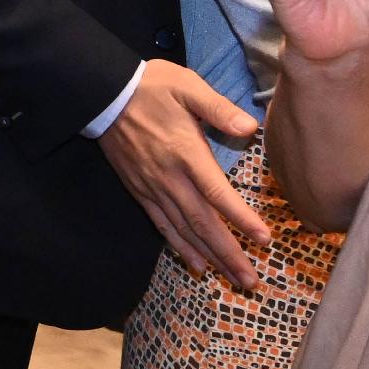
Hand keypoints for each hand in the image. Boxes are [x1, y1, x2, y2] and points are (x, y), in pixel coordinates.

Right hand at [100, 61, 269, 286]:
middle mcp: (169, 178)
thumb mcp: (187, 87)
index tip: (264, 240)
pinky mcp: (140, 192)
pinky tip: (197, 264)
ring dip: (210, 257)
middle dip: (228, 253)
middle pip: (203, 223)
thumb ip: (218, 108)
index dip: (241, 219)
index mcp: (185, 152)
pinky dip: (181, 247)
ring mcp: (153, 188)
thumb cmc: (151, 87)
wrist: (104, 95)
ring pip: (184, 231)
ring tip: (232, 278)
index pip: (217, 193)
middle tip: (251, 281)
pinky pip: (163, 226)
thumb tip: (249, 127)